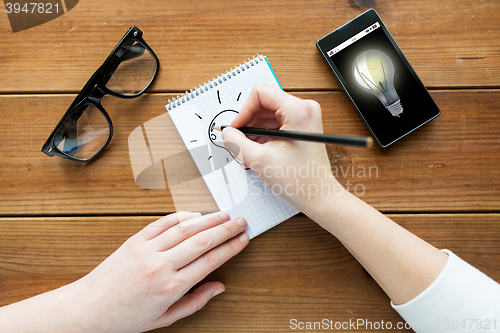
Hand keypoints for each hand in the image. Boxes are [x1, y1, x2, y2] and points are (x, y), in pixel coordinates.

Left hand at [77, 211, 248, 332]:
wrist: (89, 309)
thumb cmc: (126, 318)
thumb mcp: (165, 318)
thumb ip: (195, 302)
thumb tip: (219, 288)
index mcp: (171, 287)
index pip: (210, 260)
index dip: (231, 247)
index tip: (243, 239)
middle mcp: (161, 265)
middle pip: (203, 240)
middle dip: (226, 229)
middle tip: (242, 221)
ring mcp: (147, 250)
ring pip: (185, 228)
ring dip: (208, 219)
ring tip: (224, 214)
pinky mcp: (135, 241)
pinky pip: (162, 223)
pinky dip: (181, 216)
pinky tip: (195, 214)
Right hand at [222, 83, 340, 212]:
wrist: (318, 195)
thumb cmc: (299, 180)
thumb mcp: (259, 159)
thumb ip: (237, 142)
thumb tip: (227, 132)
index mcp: (297, 110)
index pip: (260, 93)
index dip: (244, 110)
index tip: (236, 128)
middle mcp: (304, 108)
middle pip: (264, 103)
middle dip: (249, 123)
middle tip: (240, 142)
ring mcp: (305, 117)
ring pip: (269, 114)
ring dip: (255, 131)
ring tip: (250, 151)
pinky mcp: (303, 127)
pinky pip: (277, 123)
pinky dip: (264, 135)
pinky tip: (259, 151)